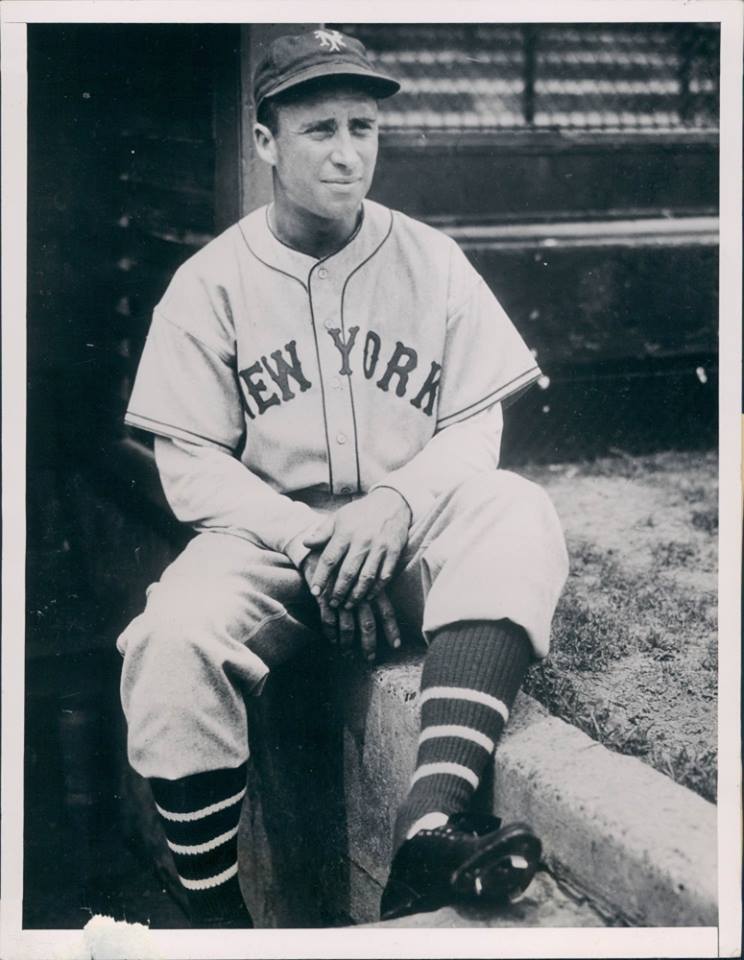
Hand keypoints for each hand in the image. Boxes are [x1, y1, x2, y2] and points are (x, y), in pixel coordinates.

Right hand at [300, 551, 401, 659]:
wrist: (319, 549)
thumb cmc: (344, 558)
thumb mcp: (362, 569)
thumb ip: (372, 585)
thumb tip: (381, 602)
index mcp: (372, 588)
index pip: (386, 611)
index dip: (391, 629)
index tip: (396, 645)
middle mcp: (359, 594)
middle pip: (368, 624)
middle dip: (369, 643)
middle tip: (371, 658)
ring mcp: (341, 598)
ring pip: (348, 626)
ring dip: (348, 641)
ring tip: (348, 653)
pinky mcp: (325, 598)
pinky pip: (329, 620)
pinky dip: (331, 632)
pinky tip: (332, 640)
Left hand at [303, 487, 410, 609]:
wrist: (391, 502)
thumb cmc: (361, 512)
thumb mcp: (339, 517)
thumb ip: (322, 532)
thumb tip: (305, 543)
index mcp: (345, 532)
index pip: (329, 559)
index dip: (321, 578)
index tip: (315, 592)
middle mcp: (362, 540)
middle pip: (348, 572)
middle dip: (339, 592)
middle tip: (333, 605)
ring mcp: (379, 547)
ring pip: (366, 577)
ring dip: (357, 595)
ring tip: (348, 605)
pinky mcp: (394, 551)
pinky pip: (385, 575)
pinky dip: (376, 589)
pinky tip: (369, 596)